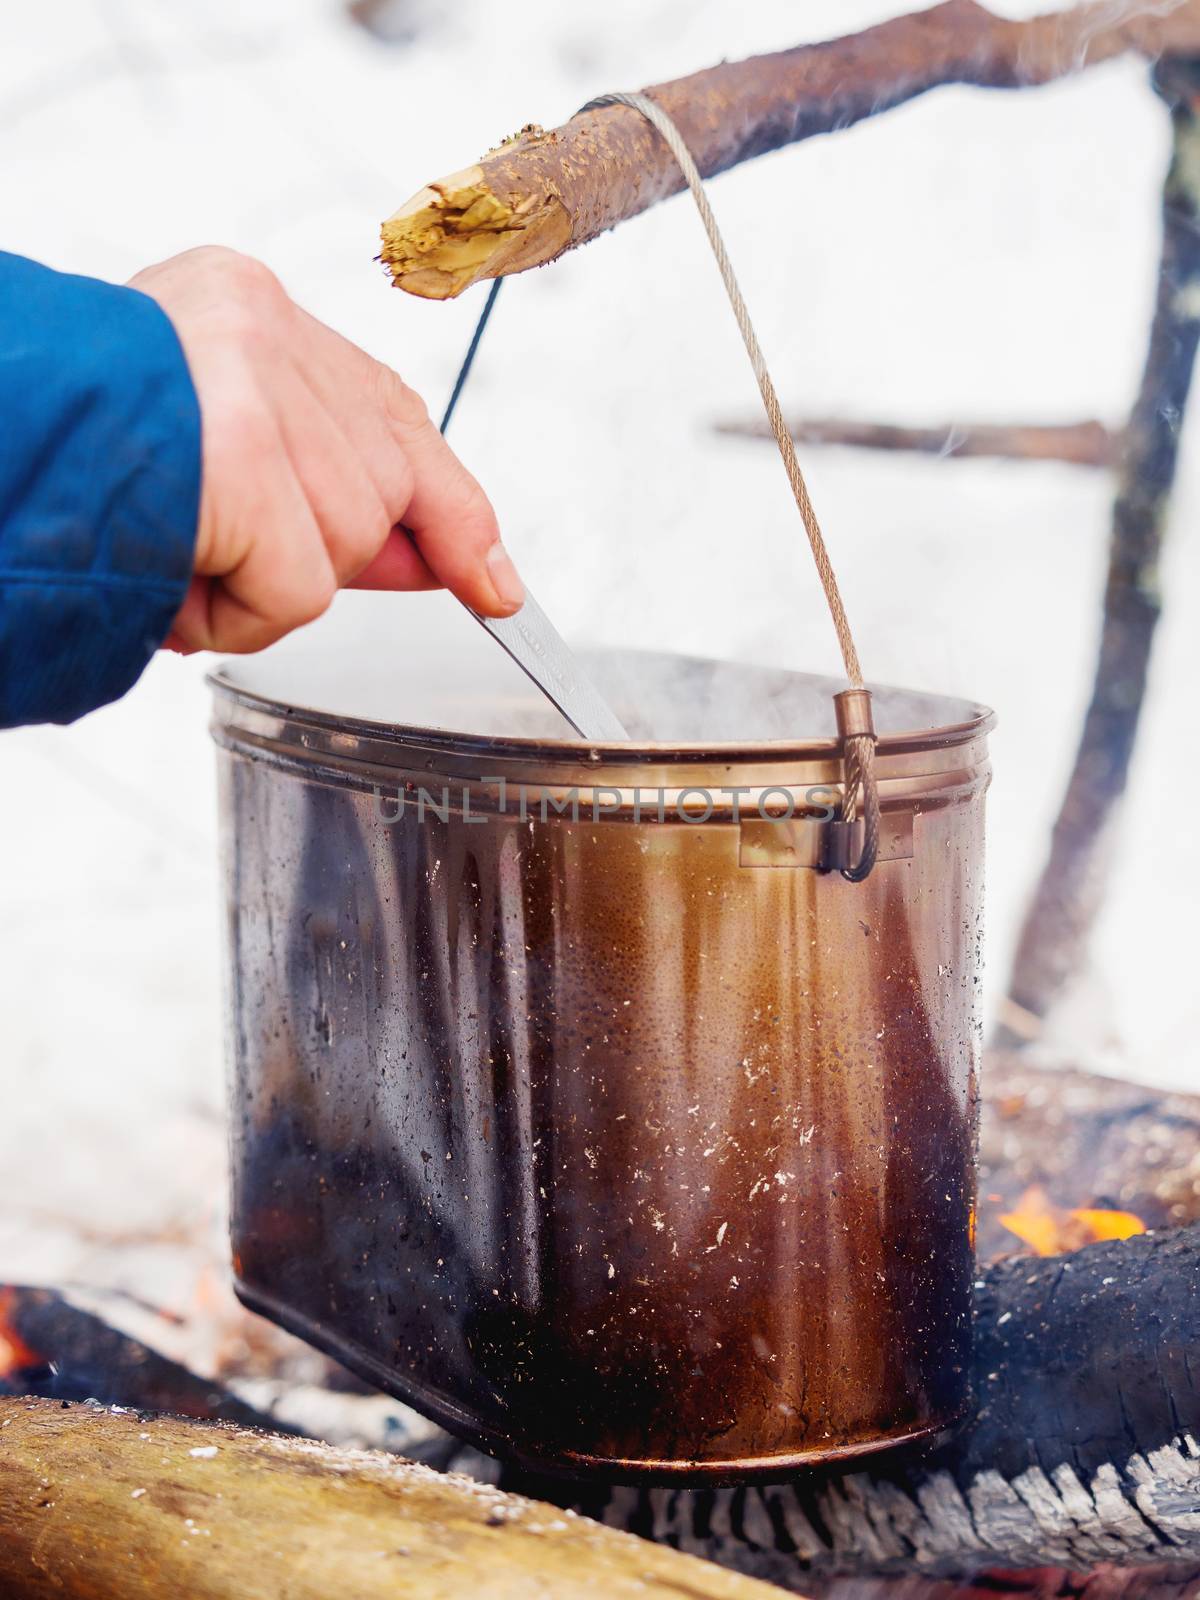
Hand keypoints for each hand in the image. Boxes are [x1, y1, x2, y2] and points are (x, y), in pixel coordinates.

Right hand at [129, 246, 522, 653]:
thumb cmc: (74, 468)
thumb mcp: (211, 459)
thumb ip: (323, 487)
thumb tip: (451, 562)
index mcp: (239, 305)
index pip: (389, 409)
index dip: (451, 505)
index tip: (493, 576)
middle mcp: (255, 325)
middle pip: (380, 483)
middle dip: (339, 551)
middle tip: (238, 554)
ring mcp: (249, 386)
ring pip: (339, 544)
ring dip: (257, 582)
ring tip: (170, 552)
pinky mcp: (239, 458)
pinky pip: (294, 590)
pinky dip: (233, 612)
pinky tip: (171, 577)